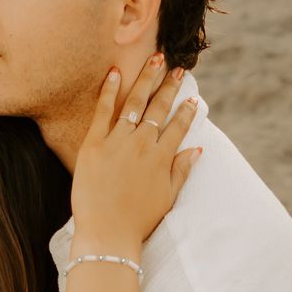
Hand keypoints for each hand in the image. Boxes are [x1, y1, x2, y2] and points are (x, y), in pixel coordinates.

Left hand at [70, 54, 199, 251]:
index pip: (178, 127)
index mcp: (162, 158)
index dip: (187, 112)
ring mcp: (118, 142)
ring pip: (135, 103)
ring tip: (154, 58)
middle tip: (177, 68)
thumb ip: (181, 171)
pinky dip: (109, 90)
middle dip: (170, 86)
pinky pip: (103, 111)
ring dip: (146, 78)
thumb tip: (197, 150)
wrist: (107, 233)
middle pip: (159, 108)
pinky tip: (115, 72)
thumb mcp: (167, 198)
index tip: (192, 99)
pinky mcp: (94, 144)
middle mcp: (142, 145)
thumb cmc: (138, 221)